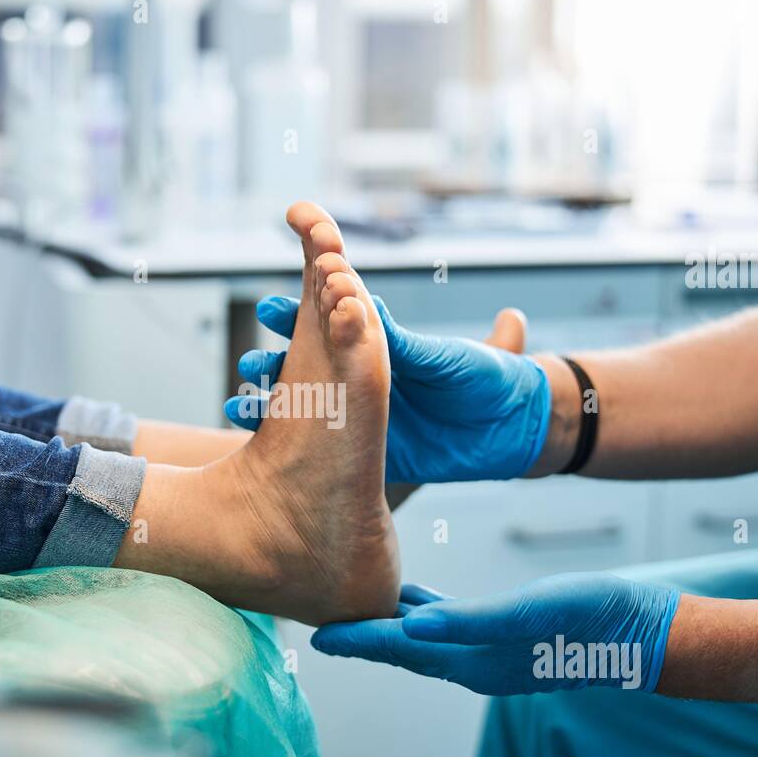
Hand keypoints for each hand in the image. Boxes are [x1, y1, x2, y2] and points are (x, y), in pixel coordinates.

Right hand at [225, 294, 551, 482]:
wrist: (515, 430)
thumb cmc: (491, 379)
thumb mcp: (447, 356)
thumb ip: (404, 340)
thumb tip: (362, 301)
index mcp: (382, 347)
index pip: (329, 324)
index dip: (299, 315)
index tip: (269, 309)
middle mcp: (364, 380)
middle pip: (305, 366)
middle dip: (273, 363)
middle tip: (250, 366)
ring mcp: (363, 418)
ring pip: (303, 408)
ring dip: (271, 405)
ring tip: (242, 406)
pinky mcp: (369, 455)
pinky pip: (319, 452)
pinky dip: (286, 447)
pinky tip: (261, 446)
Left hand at [309, 574, 681, 695]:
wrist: (642, 632)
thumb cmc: (591, 618)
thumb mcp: (529, 612)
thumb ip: (469, 621)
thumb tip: (412, 625)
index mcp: (473, 659)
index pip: (399, 649)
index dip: (356, 640)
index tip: (315, 637)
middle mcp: (474, 662)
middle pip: (402, 649)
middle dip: (361, 637)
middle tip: (321, 622)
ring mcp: (490, 652)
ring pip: (423, 638)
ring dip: (388, 627)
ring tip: (355, 607)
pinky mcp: (506, 635)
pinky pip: (450, 625)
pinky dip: (424, 613)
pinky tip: (413, 596)